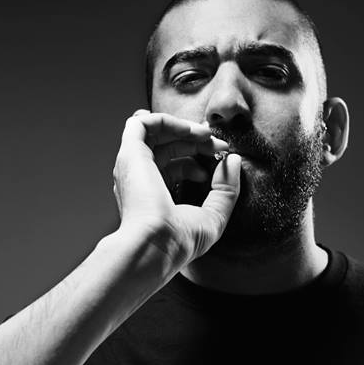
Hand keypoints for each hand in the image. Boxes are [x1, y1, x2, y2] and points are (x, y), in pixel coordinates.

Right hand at [112, 109, 241, 267]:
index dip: (200, 156)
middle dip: (196, 140)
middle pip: (167, 146)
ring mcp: (133, 166)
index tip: (222, 156)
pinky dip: (166, 120)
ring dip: (183, 127)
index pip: (176, 164)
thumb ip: (226, 189)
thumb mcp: (214, 216)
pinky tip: (189, 129)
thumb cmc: (179, 241)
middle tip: (219, 144)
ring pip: (154, 132)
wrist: (157, 245)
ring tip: (206, 135)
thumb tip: (233, 159)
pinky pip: (142, 123)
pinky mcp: (130, 154)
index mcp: (154, 195)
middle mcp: (141, 179)